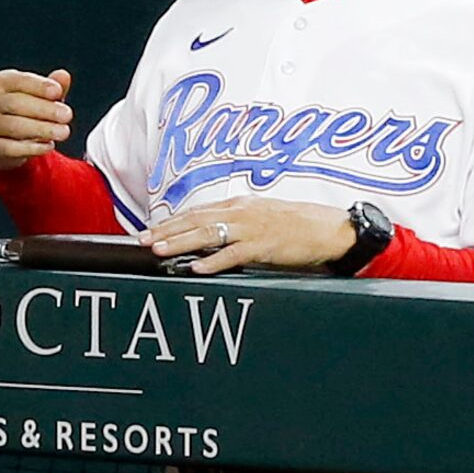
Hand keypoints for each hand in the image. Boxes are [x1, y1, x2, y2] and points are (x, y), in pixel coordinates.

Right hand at [0, 67, 72, 170]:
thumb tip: (63, 76)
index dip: (39, 86)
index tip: (58, 92)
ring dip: (42, 129)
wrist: (3, 142)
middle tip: (67, 115)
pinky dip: (32, 147)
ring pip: (14, 126)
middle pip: (16, 103)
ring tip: (63, 132)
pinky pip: (10, 148)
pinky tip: (48, 146)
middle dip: (44, 109)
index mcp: (2, 82)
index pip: (19, 80)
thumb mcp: (41, 97)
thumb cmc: (25, 112)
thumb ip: (52, 87)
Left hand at [146, 199, 356, 275]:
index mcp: (240, 205)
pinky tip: (196, 266)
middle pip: (196, 220)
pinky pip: (234, 254)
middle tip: (141, 239)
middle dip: (166, 230)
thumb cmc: (298, 224)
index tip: (150, 229)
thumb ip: (236, 221)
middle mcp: (243, 213)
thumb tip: (208, 232)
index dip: (172, 221)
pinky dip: (214, 260)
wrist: (332, 229)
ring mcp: (253, 229)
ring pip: (209, 234)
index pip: (198, 211)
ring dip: (181, 242)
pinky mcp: (266, 246)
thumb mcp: (262, 215)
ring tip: (158, 249)